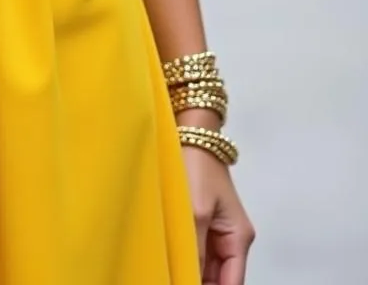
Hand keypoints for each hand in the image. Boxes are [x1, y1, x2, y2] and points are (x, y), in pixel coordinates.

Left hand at [182, 145, 255, 283]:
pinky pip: (197, 249)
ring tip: (169, 271)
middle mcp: (231, 238)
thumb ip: (196, 249)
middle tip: (171, 278)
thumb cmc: (198, 168)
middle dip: (198, 280)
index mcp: (238, 238)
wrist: (191, 137)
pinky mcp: (202, 221)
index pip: (232, 282)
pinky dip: (186, 256)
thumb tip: (190, 277)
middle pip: (219, 276)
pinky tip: (170, 259)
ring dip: (191, 268)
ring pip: (207, 265)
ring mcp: (217, 230)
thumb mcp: (196, 212)